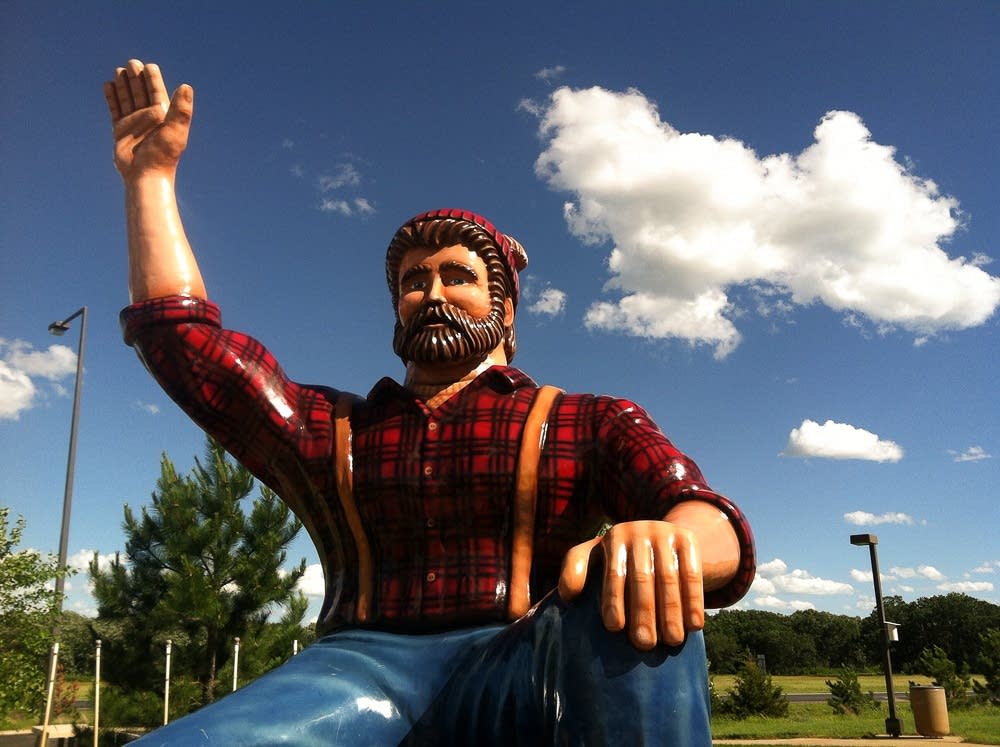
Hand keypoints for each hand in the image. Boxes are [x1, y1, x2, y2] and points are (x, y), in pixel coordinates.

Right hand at [104, 59, 192, 178]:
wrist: (145, 175)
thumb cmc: (162, 155)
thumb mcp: (175, 130)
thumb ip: (181, 109)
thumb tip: (186, 86)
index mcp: (162, 116)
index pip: (157, 92)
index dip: (153, 78)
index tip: (149, 66)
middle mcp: (148, 118)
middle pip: (141, 92)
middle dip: (136, 77)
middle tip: (132, 63)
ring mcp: (134, 123)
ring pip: (127, 98)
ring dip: (123, 84)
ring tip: (119, 69)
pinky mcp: (120, 130)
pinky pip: (115, 109)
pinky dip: (111, 98)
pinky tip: (108, 85)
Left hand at [558, 520, 704, 650]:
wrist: (659, 536)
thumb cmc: (619, 557)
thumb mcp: (595, 556)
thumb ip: (575, 571)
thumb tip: (566, 595)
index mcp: (613, 538)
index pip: (613, 572)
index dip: (612, 600)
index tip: (614, 628)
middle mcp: (639, 530)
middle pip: (642, 577)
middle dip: (643, 612)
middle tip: (644, 644)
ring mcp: (665, 533)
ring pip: (669, 578)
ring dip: (671, 612)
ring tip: (671, 640)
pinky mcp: (688, 539)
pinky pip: (692, 574)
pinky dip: (694, 601)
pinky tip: (695, 626)